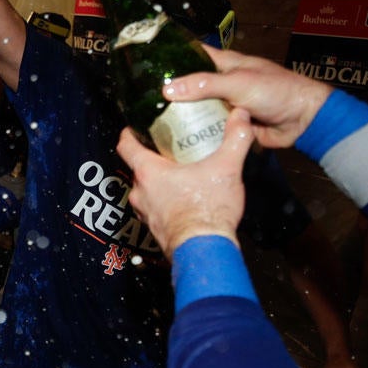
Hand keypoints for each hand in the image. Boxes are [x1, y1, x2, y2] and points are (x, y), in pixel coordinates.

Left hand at [115, 107, 255, 257]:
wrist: (205, 250)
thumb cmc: (208, 211)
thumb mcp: (227, 168)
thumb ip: (235, 138)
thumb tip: (241, 117)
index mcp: (148, 172)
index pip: (126, 146)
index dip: (129, 133)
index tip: (135, 127)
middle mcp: (140, 193)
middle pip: (139, 168)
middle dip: (153, 158)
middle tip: (171, 149)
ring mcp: (145, 213)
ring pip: (147, 190)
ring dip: (160, 182)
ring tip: (181, 174)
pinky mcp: (155, 229)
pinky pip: (155, 209)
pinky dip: (165, 202)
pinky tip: (185, 199)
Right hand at [161, 46, 331, 149]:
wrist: (303, 121)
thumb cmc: (276, 91)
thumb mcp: (238, 83)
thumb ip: (204, 85)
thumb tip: (167, 90)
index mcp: (225, 64)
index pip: (193, 54)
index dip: (172, 55)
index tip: (146, 61)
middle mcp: (222, 84)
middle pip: (190, 85)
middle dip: (170, 92)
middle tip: (141, 100)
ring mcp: (224, 106)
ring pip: (196, 109)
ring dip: (180, 115)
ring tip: (150, 121)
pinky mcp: (228, 126)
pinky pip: (206, 128)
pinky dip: (194, 133)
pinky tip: (173, 138)